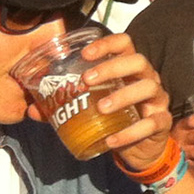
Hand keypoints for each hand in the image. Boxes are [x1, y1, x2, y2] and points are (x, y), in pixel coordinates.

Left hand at [78, 34, 173, 172]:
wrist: (141, 148)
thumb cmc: (116, 118)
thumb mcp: (93, 108)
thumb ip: (65, 106)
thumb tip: (32, 109)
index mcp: (129, 70)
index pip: (125, 44)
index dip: (108, 44)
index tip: (86, 53)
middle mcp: (147, 79)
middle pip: (138, 61)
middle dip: (112, 68)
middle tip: (86, 81)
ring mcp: (157, 100)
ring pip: (148, 88)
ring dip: (123, 96)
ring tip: (101, 108)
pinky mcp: (161, 123)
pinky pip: (151, 123)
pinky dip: (130, 132)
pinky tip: (111, 140)